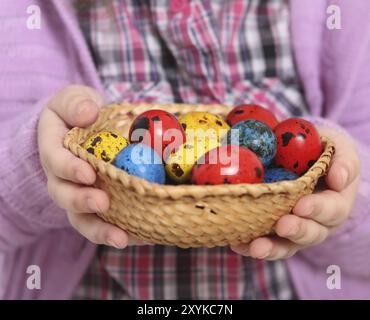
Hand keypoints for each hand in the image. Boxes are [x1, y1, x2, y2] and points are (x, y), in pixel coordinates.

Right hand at [38, 85, 149, 248]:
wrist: (86, 129)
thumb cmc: (80, 113)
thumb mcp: (74, 99)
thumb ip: (77, 103)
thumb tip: (89, 113)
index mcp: (54, 150)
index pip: (55, 161)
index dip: (69, 169)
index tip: (88, 173)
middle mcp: (63, 178)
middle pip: (64, 196)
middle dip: (82, 202)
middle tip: (102, 203)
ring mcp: (80, 195)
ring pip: (82, 218)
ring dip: (100, 230)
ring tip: (120, 238)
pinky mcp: (98, 206)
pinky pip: (105, 223)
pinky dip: (121, 232)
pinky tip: (142, 236)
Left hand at [231, 127, 359, 259]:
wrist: (302, 158)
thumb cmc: (321, 152)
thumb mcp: (338, 149)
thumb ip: (342, 161)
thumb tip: (338, 179)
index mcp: (335, 203)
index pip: (331, 210)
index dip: (318, 209)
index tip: (301, 205)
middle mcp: (316, 222)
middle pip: (310, 234)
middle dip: (296, 230)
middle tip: (282, 225)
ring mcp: (294, 230)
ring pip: (286, 246)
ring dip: (272, 248)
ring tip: (257, 247)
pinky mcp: (272, 233)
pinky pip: (263, 243)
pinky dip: (249, 246)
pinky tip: (237, 244)